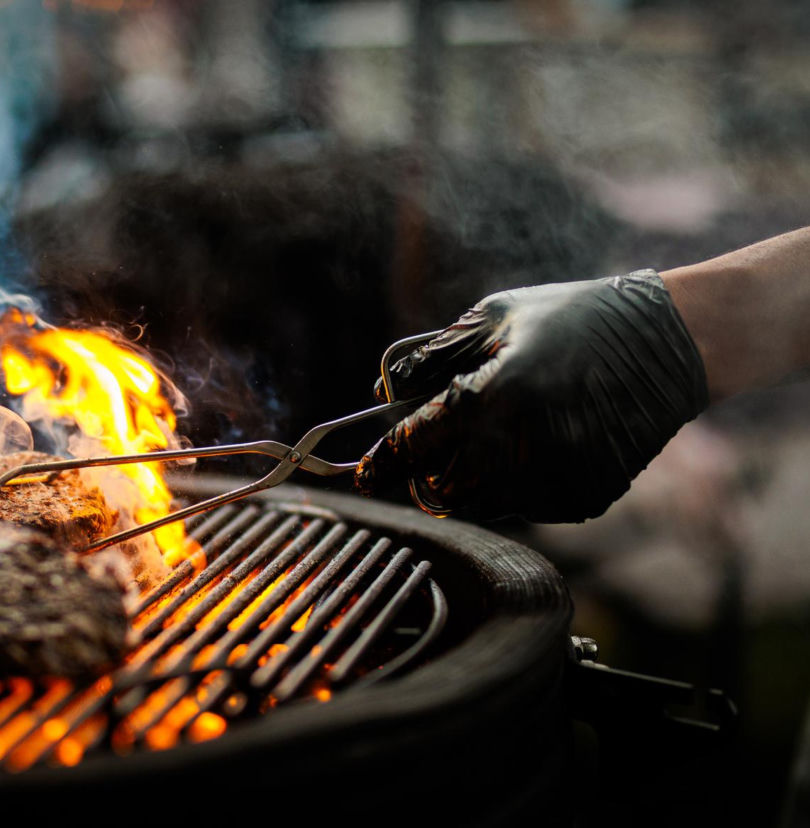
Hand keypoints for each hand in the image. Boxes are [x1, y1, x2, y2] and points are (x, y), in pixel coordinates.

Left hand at [356, 271, 708, 521]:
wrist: (665, 344)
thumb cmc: (570, 319)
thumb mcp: (494, 318)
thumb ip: (432, 358)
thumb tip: (384, 392)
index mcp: (497, 394)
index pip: (417, 445)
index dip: (383, 463)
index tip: (366, 474)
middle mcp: (526, 446)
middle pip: (444, 493)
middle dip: (427, 477)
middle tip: (431, 454)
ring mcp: (559, 478)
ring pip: (484, 503)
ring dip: (473, 478)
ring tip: (501, 432)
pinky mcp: (584, 498)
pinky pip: (528, 505)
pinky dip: (519, 482)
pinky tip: (543, 441)